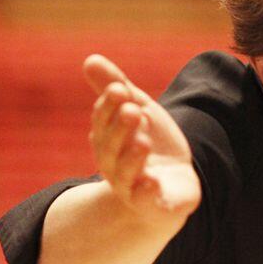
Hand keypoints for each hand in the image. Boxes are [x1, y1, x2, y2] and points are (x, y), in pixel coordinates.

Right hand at [84, 54, 200, 219]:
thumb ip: (116, 87)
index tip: (121, 89)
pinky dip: (146, 193)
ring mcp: (131, 187)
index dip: (110, 106)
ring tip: (143, 142)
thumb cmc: (147, 142)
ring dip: (132, 158)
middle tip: (134, 111)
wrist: (172, 183)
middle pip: (111, 147)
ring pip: (125, 174)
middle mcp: (113, 164)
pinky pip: (145, 201)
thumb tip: (90, 59)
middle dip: (121, 129)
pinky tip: (152, 182)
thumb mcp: (137, 109)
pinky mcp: (152, 204)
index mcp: (107, 139)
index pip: (103, 121)